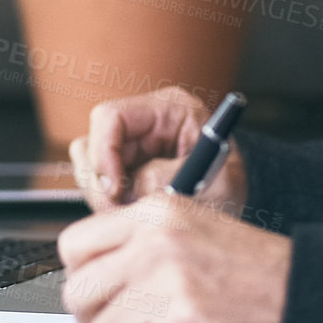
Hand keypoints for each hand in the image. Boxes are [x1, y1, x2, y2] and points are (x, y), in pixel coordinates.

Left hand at [58, 192, 290, 322]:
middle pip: (79, 293)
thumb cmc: (255, 271)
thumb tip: (91, 278)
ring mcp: (169, 284)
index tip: (102, 293)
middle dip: (97, 321)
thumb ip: (140, 244)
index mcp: (156, 212)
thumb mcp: (192, 230)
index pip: (74, 244)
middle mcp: (157, 242)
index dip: (83, 277)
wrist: (307, 296)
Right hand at [67, 87, 247, 215]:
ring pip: (89, 165)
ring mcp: (131, 145)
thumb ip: (172, 179)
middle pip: (93, 142)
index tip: (115, 190)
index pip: (112, 117)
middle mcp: (145, 121)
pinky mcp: (123, 167)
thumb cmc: (230, 187)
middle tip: (124, 211)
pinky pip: (96, 184)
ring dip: (104, 196)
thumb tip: (132, 186)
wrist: (233, 203)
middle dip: (103, 183)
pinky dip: (107, 203)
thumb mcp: (216, 184)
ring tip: (135, 213)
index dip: (104, 153)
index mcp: (171, 109)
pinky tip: (132, 212)